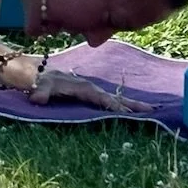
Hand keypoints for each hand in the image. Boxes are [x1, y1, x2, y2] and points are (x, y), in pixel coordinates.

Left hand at [28, 68, 154, 114]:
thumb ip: (40, 92)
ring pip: (113, 98)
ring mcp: (90, 91)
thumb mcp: (39, 85)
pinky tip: (129, 111)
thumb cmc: (38, 81)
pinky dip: (120, 104)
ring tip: (148, 110)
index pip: (102, 98)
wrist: (35, 74)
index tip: (131, 113)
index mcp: (83, 87)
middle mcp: (90, 88)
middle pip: (114, 97)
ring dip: (129, 104)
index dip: (115, 105)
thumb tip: (37, 99)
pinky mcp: (89, 94)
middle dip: (131, 104)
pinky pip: (107, 100)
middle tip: (152, 109)